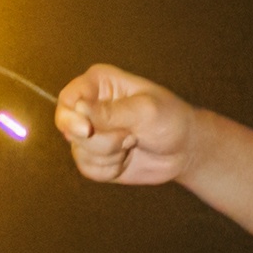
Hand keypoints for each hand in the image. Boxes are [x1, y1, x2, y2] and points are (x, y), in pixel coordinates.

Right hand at [54, 64, 200, 188]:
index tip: (86, 130)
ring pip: (79, 151)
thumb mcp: (145, 111)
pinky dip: (109, 169)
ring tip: (132, 142)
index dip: (70, 116)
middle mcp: (89, 106)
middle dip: (101, 139)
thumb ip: (110, 112)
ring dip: (110, 154)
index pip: (68, 98)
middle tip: (130, 135)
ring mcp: (90, 133)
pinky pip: (88, 168)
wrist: (184, 150)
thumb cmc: (169, 119)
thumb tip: (77, 109)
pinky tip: (126, 159)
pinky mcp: (94, 156)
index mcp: (98, 83)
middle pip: (70, 128)